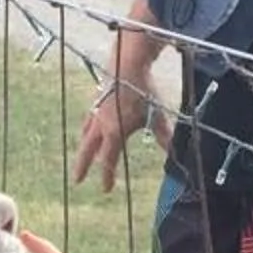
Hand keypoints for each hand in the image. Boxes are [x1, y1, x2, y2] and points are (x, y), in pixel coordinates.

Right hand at [71, 71, 167, 190]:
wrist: (127, 64)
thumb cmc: (143, 91)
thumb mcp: (156, 117)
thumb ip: (164, 137)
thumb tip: (174, 153)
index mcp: (114, 133)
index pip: (108, 161)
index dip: (107, 176)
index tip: (106, 189)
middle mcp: (101, 125)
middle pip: (88, 150)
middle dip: (82, 166)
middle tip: (77, 180)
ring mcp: (96, 111)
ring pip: (86, 134)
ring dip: (85, 146)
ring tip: (84, 152)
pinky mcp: (96, 98)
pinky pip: (89, 118)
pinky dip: (88, 127)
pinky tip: (91, 125)